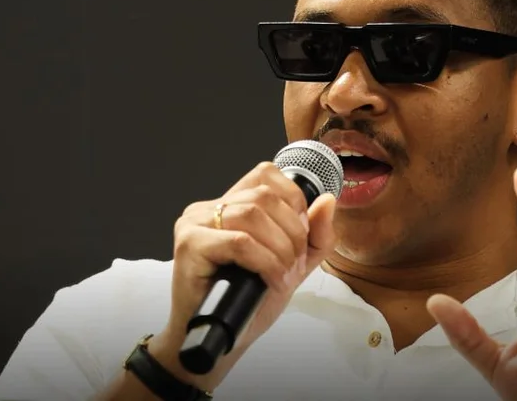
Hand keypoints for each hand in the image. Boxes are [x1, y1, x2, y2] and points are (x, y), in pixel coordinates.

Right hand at [150, 161, 337, 390]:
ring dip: (280, 249)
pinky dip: (265, 262)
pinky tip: (270, 280)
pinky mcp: (189, 245)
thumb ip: (314, 235)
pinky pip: (239, 242)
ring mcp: (195, 224)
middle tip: (293, 264)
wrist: (220, 341)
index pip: (266, 174)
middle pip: (264, 196)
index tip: (300, 235)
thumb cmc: (248, 303)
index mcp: (229, 205)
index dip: (293, 200)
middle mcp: (208, 208)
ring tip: (282, 275)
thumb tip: (328, 199)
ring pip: (252, 216)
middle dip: (292, 233)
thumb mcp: (292, 264)